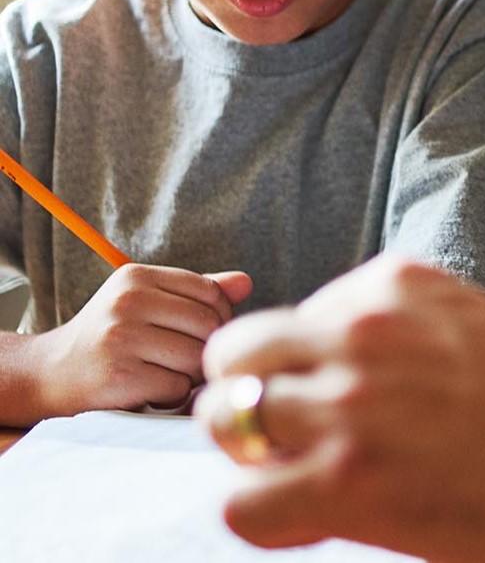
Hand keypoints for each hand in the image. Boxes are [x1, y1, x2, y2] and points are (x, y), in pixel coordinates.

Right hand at [32, 264, 251, 416]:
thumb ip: (197, 292)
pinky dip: (172, 394)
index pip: (210, 292)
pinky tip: (149, 389)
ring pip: (197, 358)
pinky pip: (178, 387)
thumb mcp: (147, 302)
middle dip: (205, 348)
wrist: (52, 373)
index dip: (218, 316)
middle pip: (209, 326)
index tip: (199, 333)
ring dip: (190, 374)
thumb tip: (246, 283)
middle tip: (185, 359)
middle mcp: (128, 302)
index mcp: (137, 276)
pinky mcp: (120, 375)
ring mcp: (121, 338)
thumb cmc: (113, 335)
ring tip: (165, 372)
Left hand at [197, 254, 484, 561]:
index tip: (352, 406)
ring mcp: (347, 399)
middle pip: (239, 352)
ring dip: (256, 455)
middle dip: (257, 398)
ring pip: (226, 417)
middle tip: (300, 446)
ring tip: (307, 486)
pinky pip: (242, 501)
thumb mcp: (482, 332)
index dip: (312, 369)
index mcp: (398, 282)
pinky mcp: (345, 476)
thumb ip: (416, 340)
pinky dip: (268, 518)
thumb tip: (366, 388)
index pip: (300, 316)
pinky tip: (324, 523)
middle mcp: (360, 327)